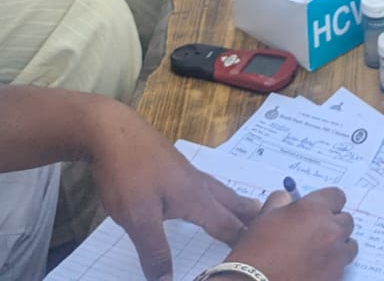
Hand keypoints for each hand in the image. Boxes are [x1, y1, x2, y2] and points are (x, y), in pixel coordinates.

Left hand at [85, 100, 262, 280]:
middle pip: (231, 203)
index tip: (260, 253)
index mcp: (195, 198)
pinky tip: (208, 194)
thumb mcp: (137, 219)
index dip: (242, 242)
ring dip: (237, 203)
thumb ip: (155, 251)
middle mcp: (197, 184)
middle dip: (250, 216)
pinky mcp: (172, 166)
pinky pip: (206, 185)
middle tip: (272, 223)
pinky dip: (219, 195)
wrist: (111, 131)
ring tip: (251, 208)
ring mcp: (185, 172)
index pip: (227, 225)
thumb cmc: (127, 173)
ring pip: (219, 191)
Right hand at [224, 188, 356, 280]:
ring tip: (317, 255)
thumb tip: (288, 198)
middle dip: (333, 225)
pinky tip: (314, 271)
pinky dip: (332, 267)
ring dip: (337, 247)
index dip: (327, 203)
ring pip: (349, 246)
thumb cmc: (253, 255)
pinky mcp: (337, 278)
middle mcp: (330, 231)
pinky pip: (342, 268)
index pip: (337, 196)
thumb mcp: (263, 219)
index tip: (319, 210)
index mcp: (313, 210)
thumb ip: (280, 202)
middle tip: (315, 234)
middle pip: (346, 221)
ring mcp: (336, 257)